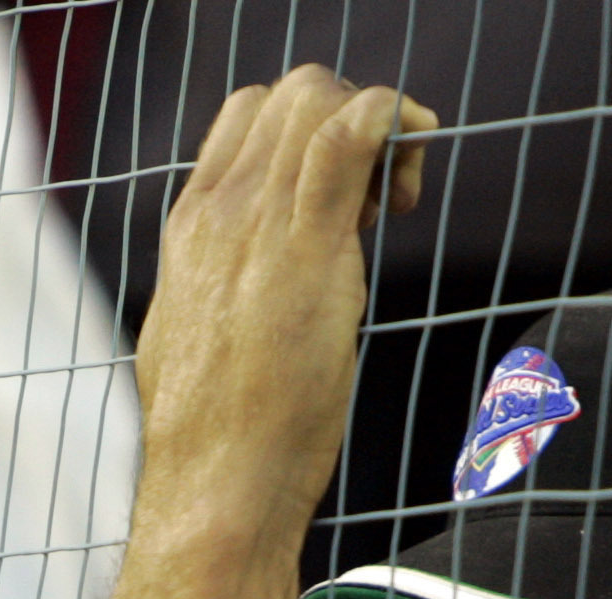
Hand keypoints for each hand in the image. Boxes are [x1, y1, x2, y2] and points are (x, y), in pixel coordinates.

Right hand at [131, 69, 435, 541]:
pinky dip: (392, 116)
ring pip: (317, 99)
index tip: (349, 201)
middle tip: (384, 204)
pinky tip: (420, 142)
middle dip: (350, 121)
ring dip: (380, 129)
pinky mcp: (307, 253)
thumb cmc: (217, 444)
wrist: (212, 489)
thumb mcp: (198, 349)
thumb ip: (220, 302)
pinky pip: (349, 136)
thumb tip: (241, 310)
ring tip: (395, 207)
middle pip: (288, 95)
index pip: (248, 116)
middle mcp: (218, 213)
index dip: (308, 132)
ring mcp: (257, 227)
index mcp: (191, 231)